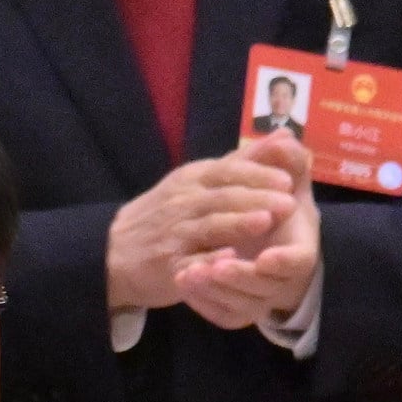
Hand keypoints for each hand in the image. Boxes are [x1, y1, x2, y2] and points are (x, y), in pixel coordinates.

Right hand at [107, 147, 298, 311]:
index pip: (227, 171)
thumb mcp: (196, 182)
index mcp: (192, 180)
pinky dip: (210, 260)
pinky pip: (192, 262)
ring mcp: (174, 234)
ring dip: (237, 223)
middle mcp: (182, 203)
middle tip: (288, 203)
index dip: (257, 174)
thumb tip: (283, 136)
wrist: (113, 252)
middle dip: (256, 198)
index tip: (287, 179)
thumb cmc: (165, 215)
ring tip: (265, 222)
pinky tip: (230, 259)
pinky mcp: (169, 266)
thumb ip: (241, 162)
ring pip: (208, 226)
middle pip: (222, 197)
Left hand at [173, 136, 319, 328]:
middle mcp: (282, 280)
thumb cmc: (277, 210)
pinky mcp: (237, 313)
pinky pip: (220, 313)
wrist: (267, 247)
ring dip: (213, 289)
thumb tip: (283, 136)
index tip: (264, 258)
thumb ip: (287, 161)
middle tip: (212, 265)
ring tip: (187, 274)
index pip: (297, 263)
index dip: (282, 262)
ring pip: (238, 303)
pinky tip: (181, 284)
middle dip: (238, 274)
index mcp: (300, 250)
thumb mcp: (286, 184)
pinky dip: (202, 301)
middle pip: (262, 286)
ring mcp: (259, 301)